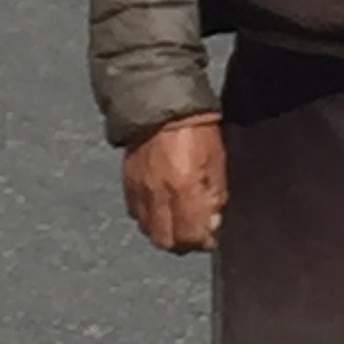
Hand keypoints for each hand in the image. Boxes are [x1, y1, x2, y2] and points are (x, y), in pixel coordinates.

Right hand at [123, 114, 226, 252]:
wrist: (161, 101)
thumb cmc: (196, 128)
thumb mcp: (216, 160)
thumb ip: (215, 195)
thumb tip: (213, 222)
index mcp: (184, 190)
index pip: (190, 237)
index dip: (203, 241)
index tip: (211, 235)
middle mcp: (158, 196)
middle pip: (166, 242)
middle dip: (182, 242)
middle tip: (194, 231)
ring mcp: (139, 191)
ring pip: (148, 230)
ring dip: (164, 231)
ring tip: (177, 220)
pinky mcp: (127, 183)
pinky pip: (135, 213)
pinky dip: (148, 217)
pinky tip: (160, 207)